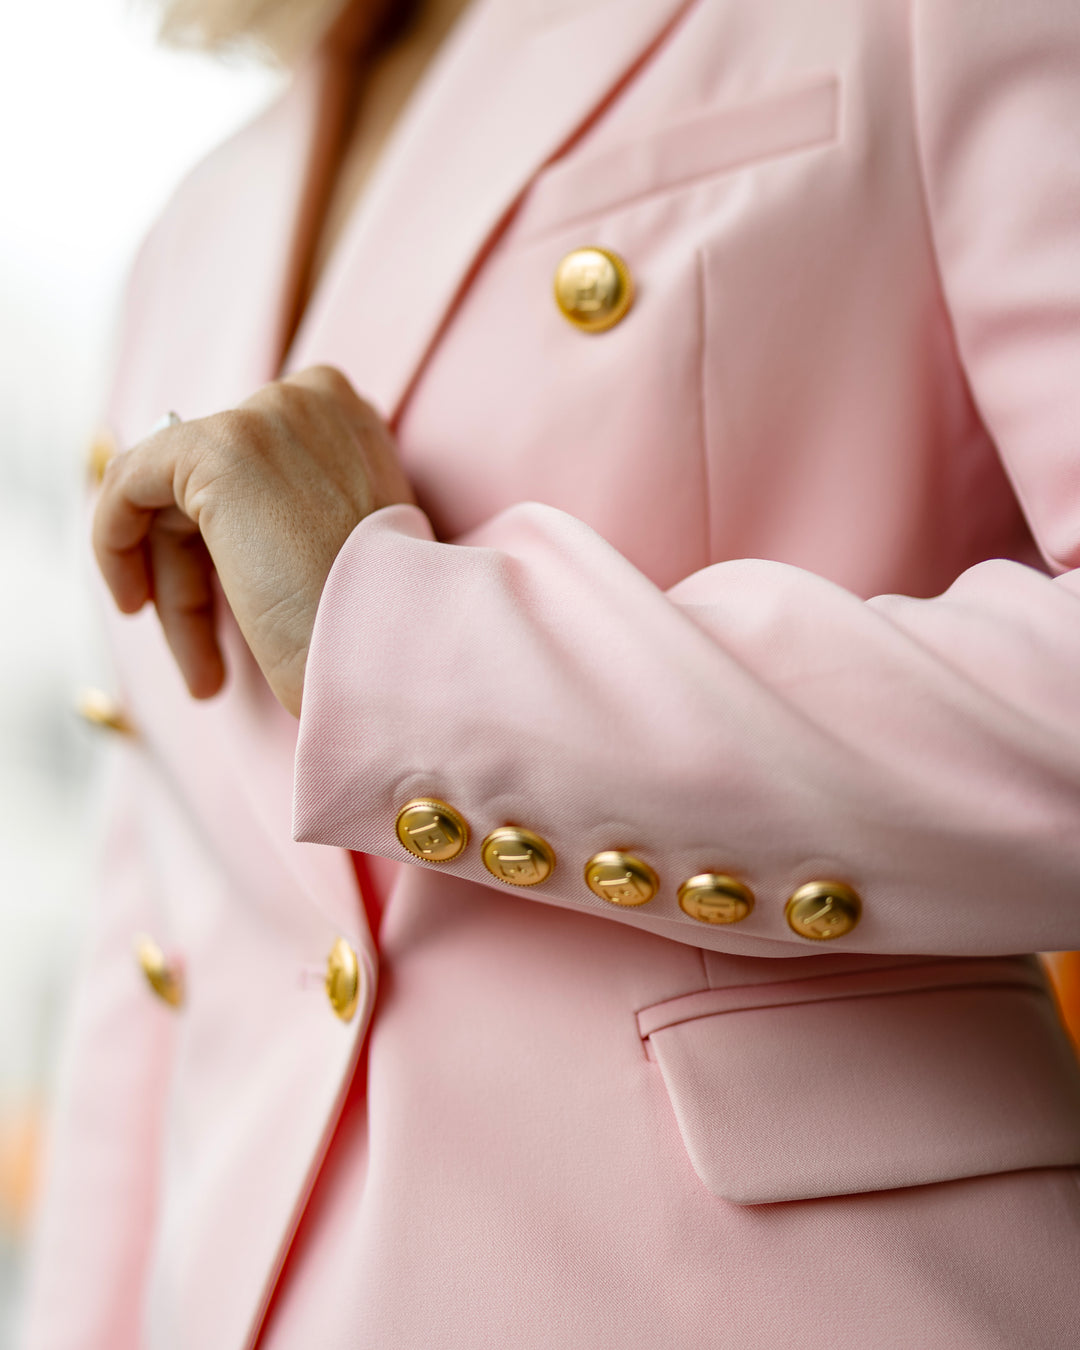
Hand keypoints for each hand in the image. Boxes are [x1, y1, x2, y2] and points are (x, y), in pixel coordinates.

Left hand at [93, 365, 414, 716]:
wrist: (395, 646)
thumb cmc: (379, 623)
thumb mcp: (345, 551)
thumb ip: (292, 515)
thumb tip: (221, 521)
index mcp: (352, 420)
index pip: (256, 466)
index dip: (228, 537)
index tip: (227, 599)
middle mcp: (312, 400)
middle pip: (211, 484)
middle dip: (198, 577)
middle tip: (207, 659)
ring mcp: (266, 419)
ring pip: (171, 496)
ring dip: (173, 591)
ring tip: (199, 672)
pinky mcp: (219, 449)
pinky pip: (131, 481)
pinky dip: (114, 539)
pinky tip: (132, 601)